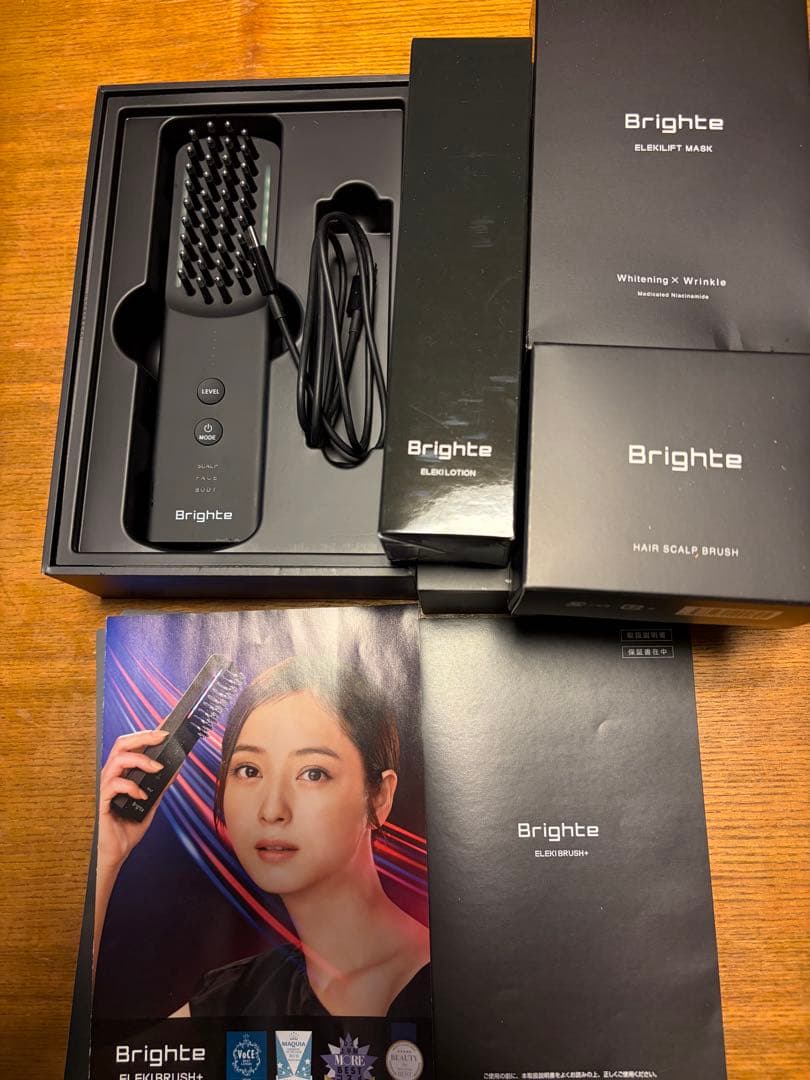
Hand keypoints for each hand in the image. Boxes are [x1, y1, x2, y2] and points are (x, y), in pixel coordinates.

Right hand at [97, 729, 169, 874]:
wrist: (116, 852)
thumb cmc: (128, 827)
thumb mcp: (151, 802)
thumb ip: (160, 785)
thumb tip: (176, 767)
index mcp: (121, 773)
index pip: (130, 746)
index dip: (145, 734)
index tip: (164, 730)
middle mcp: (111, 776)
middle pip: (121, 744)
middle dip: (143, 736)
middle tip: (162, 737)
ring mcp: (104, 787)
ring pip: (117, 759)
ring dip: (141, 760)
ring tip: (157, 768)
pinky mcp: (101, 801)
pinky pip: (113, 785)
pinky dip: (131, 786)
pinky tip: (142, 796)